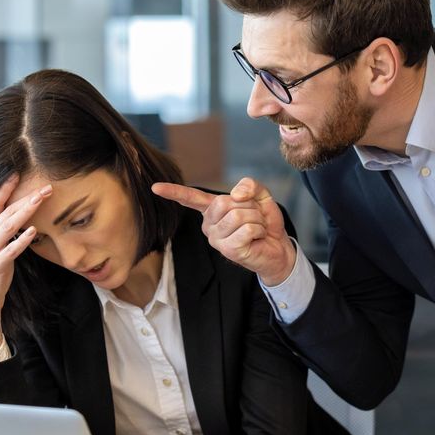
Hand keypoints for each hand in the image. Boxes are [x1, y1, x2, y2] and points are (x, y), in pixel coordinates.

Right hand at [0, 174, 51, 354]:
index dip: (4, 188)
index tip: (17, 173)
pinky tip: (33, 232)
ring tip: (40, 201)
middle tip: (44, 187)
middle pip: (5, 212)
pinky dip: (21, 241)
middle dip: (25, 198)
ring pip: (7, 227)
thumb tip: (20, 214)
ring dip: (25, 213)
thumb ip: (4, 231)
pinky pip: (10, 251)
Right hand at [152, 178, 295, 284]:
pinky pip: (247, 228)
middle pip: (225, 201)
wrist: (279, 247)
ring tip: (257, 228)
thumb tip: (236, 193)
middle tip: (254, 217)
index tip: (154, 187)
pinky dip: (259, 229)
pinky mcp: (227, 249)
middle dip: (248, 205)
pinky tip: (257, 238)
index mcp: (212, 210)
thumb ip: (250, 186)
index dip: (173, 192)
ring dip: (256, 219)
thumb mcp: (260, 197)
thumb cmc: (265, 223)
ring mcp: (216, 239)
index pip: (190, 198)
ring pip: (238, 215)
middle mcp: (209, 225)